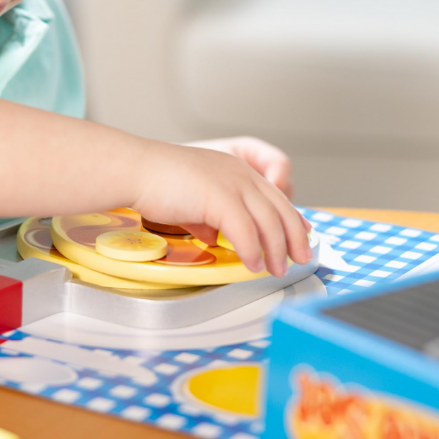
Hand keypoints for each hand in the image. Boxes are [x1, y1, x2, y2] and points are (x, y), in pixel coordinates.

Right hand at [131, 141, 311, 276]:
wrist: (136, 169)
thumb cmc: (155, 181)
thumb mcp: (190, 197)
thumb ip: (206, 216)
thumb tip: (212, 236)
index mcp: (235, 169)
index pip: (275, 195)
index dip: (292, 218)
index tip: (302, 235)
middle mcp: (240, 173)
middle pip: (280, 209)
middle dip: (294, 238)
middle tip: (300, 260)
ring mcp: (232, 184)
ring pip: (268, 222)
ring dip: (276, 250)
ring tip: (275, 269)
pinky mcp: (220, 197)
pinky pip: (246, 231)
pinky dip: (253, 251)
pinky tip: (253, 264)